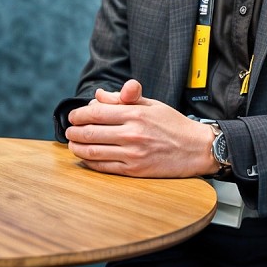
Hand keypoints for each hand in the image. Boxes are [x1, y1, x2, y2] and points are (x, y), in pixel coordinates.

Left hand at [64, 79, 219, 177]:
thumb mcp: (151, 105)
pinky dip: (90, 162)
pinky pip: (104, 167)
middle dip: (73, 132)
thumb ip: (124, 99)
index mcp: (135, 114)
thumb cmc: (174, 124)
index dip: (78, 115)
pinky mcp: (135, 171)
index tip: (73, 117)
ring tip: (73, 144)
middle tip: (69, 131)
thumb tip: (99, 95)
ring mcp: (133, 154)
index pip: (96, 113)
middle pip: (90, 133)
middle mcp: (132, 134)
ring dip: (77, 148)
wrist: (197, 148)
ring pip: (93, 152)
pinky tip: (85, 157)